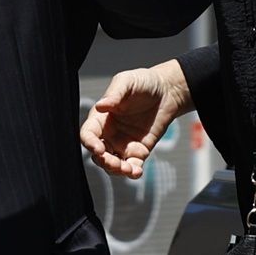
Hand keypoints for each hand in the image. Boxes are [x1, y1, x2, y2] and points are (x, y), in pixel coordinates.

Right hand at [79, 60, 192, 177]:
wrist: (168, 91)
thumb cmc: (144, 82)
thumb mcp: (127, 82)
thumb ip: (115, 94)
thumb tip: (100, 106)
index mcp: (101, 118)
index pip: (88, 134)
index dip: (89, 143)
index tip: (98, 149)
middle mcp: (109, 133)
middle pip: (98, 154)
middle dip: (104, 161)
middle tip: (116, 163)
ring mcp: (123, 144)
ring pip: (112, 164)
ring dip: (116, 170)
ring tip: (128, 169)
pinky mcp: (139, 151)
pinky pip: (132, 166)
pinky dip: (132, 173)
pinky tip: (137, 172)